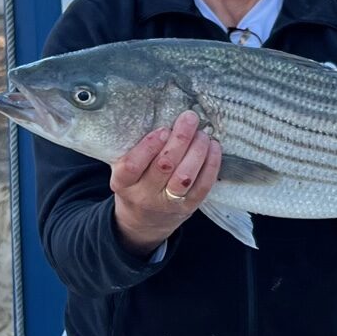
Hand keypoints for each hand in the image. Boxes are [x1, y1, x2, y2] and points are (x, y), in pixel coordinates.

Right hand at [111, 110, 222, 254]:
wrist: (143, 222)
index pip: (133, 165)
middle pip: (164, 167)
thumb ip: (136, 148)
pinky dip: (211, 164)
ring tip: (202, 133)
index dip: (149, 146)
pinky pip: (203, 186)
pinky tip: (213, 147)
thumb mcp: (125, 170)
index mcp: (123, 183)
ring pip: (185, 177)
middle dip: (180, 140)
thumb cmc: (135, 184)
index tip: (163, 129)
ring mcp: (167, 204)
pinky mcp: (188, 207)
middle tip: (189, 118)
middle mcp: (144, 195)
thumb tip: (162, 112)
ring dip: (197, 151)